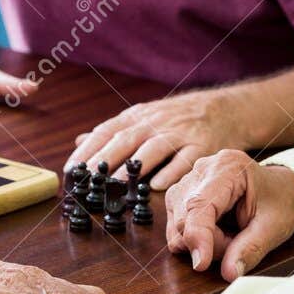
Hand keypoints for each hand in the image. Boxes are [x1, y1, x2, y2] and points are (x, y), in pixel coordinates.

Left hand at [66, 90, 253, 189]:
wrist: (223, 108)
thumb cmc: (176, 118)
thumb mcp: (143, 117)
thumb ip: (113, 132)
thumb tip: (79, 142)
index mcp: (137, 117)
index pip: (106, 131)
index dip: (88, 150)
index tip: (71, 170)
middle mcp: (156, 122)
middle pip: (126, 139)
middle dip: (105, 160)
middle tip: (87, 180)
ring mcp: (179, 133)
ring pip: (154, 149)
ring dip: (134, 167)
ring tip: (116, 185)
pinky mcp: (202, 145)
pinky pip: (185, 160)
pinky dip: (170, 172)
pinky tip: (157, 185)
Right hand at [164, 150, 293, 281]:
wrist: (281, 188)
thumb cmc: (280, 202)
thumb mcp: (274, 227)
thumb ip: (251, 249)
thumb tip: (229, 273)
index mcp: (227, 168)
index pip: (199, 205)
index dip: (197, 236)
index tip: (201, 264)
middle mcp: (202, 169)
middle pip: (184, 217)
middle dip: (208, 242)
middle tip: (237, 244)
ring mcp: (188, 180)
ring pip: (176, 224)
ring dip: (202, 241)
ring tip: (230, 236)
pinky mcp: (182, 194)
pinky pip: (176, 225)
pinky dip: (196, 238)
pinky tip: (218, 232)